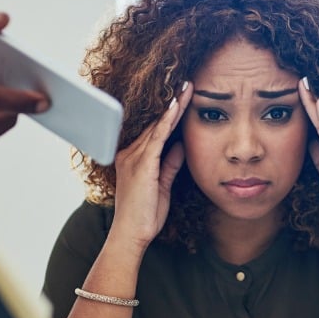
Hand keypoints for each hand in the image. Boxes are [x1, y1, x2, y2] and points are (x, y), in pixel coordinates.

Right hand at [110, 83, 191, 249]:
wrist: (131, 234)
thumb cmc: (144, 215)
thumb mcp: (162, 186)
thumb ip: (170, 165)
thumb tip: (181, 146)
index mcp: (133, 158)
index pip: (155, 130)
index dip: (170, 113)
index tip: (184, 97)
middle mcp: (130, 153)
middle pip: (155, 123)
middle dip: (173, 103)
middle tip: (189, 83)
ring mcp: (133, 158)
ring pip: (157, 125)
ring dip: (173, 106)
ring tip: (188, 88)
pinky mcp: (141, 165)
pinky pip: (157, 137)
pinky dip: (167, 121)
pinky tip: (177, 106)